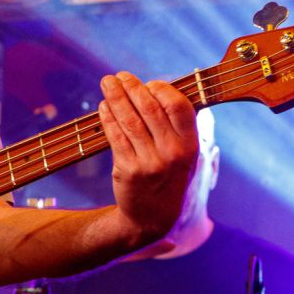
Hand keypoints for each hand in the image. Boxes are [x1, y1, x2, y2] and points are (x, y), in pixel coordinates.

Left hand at [98, 73, 197, 241]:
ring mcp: (149, 163)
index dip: (161, 89)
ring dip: (116, 97)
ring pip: (129, 121)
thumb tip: (161, 91)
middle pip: (149, 109)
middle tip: (119, 76)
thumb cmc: (169, 177)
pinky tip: (103, 107)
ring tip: (107, 82)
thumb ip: (178, 128)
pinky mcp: (128, 170)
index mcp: (191, 146)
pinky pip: (115, 137)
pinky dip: (108, 118)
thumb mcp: (185, 156)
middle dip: (132, 88)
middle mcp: (172, 153)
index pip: (178, 107)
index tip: (148, 83)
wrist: (153, 218)